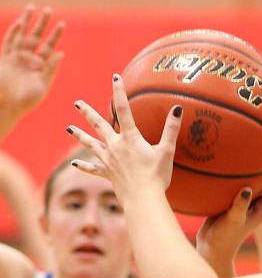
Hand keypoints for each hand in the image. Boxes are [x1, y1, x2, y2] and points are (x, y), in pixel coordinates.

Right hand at [0, 6, 63, 118]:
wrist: (7, 106)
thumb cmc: (26, 100)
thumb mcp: (42, 85)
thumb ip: (50, 69)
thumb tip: (61, 53)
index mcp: (40, 67)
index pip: (49, 47)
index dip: (55, 35)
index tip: (62, 23)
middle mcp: (28, 60)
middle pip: (36, 37)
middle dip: (42, 24)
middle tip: (48, 9)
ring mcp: (16, 58)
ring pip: (22, 35)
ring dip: (27, 21)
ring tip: (32, 7)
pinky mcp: (5, 59)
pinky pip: (9, 42)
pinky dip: (14, 32)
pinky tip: (21, 23)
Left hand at [68, 73, 182, 205]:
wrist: (143, 200)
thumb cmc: (156, 176)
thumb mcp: (167, 151)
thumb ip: (171, 129)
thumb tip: (177, 109)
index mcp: (130, 138)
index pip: (123, 109)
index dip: (119, 92)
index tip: (115, 77)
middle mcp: (115, 146)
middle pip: (99, 125)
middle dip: (87, 113)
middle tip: (77, 103)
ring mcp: (109, 160)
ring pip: (91, 145)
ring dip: (80, 136)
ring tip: (69, 128)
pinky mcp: (108, 174)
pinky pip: (93, 169)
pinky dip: (84, 167)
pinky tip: (74, 164)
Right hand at [196, 151, 261, 271]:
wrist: (212, 249)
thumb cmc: (224, 238)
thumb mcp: (232, 222)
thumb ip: (239, 206)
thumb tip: (246, 189)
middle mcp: (258, 204)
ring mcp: (247, 202)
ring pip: (260, 179)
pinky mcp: (236, 201)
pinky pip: (244, 181)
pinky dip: (245, 169)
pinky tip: (239, 158)